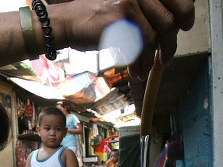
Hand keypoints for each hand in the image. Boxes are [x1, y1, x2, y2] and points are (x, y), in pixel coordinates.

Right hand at [60, 0, 194, 79]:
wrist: (68, 22)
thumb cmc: (96, 19)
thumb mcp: (124, 9)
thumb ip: (145, 15)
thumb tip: (169, 32)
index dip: (185, 13)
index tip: (185, 27)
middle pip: (168, 21)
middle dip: (170, 46)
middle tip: (166, 60)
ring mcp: (129, 3)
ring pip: (153, 39)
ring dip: (152, 60)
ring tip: (145, 71)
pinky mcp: (120, 21)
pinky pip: (139, 48)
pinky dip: (139, 64)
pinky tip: (135, 72)